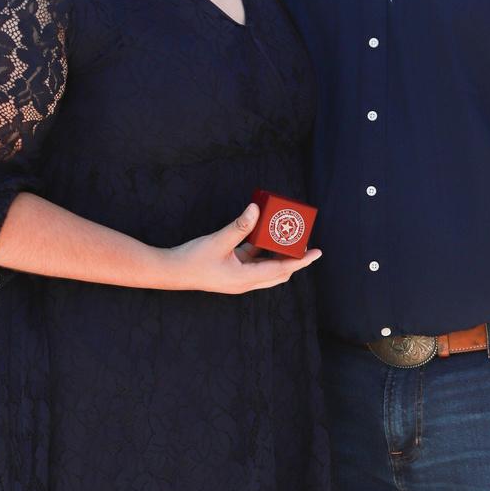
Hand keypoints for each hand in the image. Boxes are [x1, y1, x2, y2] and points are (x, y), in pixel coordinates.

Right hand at [166, 204, 320, 294]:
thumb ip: (239, 226)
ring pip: (267, 267)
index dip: (301, 260)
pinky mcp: (232, 270)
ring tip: (286, 235)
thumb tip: (256, 209)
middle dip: (294, 258)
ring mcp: (239, 277)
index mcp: (246, 278)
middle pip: (279, 272)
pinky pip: (253, 260)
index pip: (282, 269)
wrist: (171, 271)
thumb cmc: (193, 260)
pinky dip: (261, 249)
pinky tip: (262, 233)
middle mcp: (246, 281)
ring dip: (277, 253)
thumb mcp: (218, 240)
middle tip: (304, 241)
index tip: (318, 252)